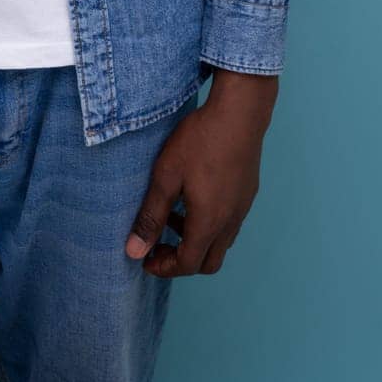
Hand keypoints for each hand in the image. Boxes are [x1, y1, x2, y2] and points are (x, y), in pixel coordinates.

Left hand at [125, 72, 277, 276]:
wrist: (239, 113)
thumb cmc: (200, 141)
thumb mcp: (166, 176)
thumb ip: (150, 216)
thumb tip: (134, 252)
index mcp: (209, 223)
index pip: (188, 264)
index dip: (164, 268)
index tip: (146, 259)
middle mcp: (230, 222)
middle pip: (208, 262)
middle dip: (181, 261)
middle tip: (158, 245)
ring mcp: (242, 208)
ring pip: (220, 243)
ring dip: (195, 240)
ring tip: (172, 215)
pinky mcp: (247, 193)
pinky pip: (229, 223)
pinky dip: (209, 224)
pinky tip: (194, 196)